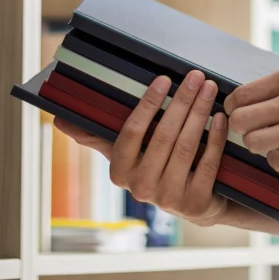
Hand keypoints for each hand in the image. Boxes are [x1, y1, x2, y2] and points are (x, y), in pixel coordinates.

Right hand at [54, 69, 229, 227]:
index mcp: (119, 173)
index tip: (163, 79)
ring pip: (186, 147)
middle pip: (163, 137)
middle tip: (194, 76)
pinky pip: (207, 163)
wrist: (194, 202)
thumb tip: (58, 120)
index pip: (130, 133)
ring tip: (208, 88)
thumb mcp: (126, 153)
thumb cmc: (156, 165)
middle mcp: (141, 189)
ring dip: (200, 113)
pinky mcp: (196, 203)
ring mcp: (169, 199)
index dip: (147, 105)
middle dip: (181, 102)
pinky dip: (215, 137)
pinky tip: (220, 116)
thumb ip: (98, 136)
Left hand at [223, 53, 278, 171]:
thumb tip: (270, 84)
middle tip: (249, 126)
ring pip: (256, 144)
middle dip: (240, 125)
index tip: (237, 109)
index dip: (233, 105)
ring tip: (267, 140)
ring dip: (257, 144)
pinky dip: (277, 160)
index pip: (243, 94)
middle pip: (242, 121)